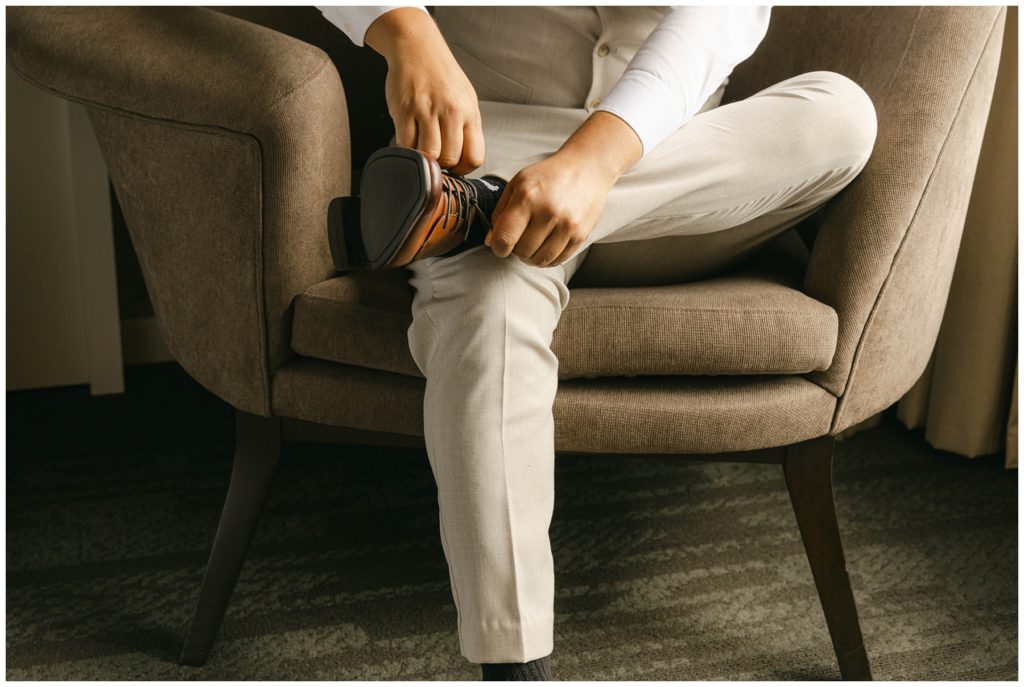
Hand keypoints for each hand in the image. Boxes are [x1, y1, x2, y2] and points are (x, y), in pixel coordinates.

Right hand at [365, 8, 483, 174]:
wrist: (417, 48)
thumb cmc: (442, 76)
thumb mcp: (466, 99)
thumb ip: (466, 128)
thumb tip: (463, 160)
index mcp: (469, 112)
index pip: (474, 157)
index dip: (463, 169)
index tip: (454, 166)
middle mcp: (450, 111)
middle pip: (450, 159)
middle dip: (441, 164)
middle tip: (435, 155)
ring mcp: (426, 111)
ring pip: (428, 154)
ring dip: (423, 157)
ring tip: (421, 146)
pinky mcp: (404, 110)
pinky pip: (405, 144)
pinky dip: (406, 148)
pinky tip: (408, 138)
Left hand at [486, 151, 614, 266]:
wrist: (586, 168)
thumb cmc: (548, 176)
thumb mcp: (518, 184)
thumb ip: (500, 212)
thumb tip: (490, 242)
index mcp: (527, 197)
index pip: (504, 238)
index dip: (498, 247)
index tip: (501, 244)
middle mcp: (548, 212)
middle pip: (522, 251)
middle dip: (516, 249)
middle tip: (521, 237)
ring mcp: (567, 226)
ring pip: (540, 260)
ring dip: (532, 257)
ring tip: (533, 243)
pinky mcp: (580, 235)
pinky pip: (557, 260)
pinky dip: (548, 258)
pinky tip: (546, 245)